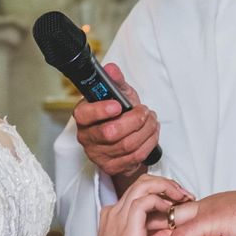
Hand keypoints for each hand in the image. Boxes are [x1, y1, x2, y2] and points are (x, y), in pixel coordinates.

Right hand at [74, 63, 159, 177]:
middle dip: (134, 120)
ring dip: (146, 131)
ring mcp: (99, 155)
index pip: (85, 115)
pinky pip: (135, 156)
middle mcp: (87, 137)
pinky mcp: (113, 167)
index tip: (117, 105)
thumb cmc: (119, 115)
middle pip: (110, 132)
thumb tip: (111, 69)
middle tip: (144, 112)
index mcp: (83, 117)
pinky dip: (149, 142)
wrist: (126, 138)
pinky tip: (152, 133)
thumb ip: (115, 81)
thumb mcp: (118, 94)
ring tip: (151, 120)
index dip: (101, 111)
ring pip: (127, 145)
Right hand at [88, 175, 193, 235]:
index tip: (180, 200)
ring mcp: (119, 215)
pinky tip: (171, 211)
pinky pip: (145, 200)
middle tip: (185, 195)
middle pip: (143, 182)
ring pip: (144, 184)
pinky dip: (162, 201)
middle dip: (168, 185)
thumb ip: (157, 235)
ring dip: (168, 188)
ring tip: (183, 198)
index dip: (162, 191)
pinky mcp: (126, 223)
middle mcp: (116, 211)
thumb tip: (174, 227)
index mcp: (117, 216)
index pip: (140, 191)